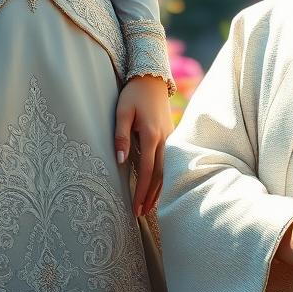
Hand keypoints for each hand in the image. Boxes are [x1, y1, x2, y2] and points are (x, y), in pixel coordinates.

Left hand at [114, 75, 172, 217]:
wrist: (152, 77)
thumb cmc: (134, 94)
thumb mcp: (122, 112)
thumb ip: (121, 135)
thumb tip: (120, 160)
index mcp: (151, 135)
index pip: (147, 170)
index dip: (141, 192)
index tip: (135, 209)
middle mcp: (165, 139)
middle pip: (160, 175)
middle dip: (151, 196)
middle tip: (141, 214)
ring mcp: (170, 137)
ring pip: (167, 170)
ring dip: (159, 190)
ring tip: (150, 207)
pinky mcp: (171, 135)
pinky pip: (169, 161)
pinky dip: (164, 176)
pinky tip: (159, 185)